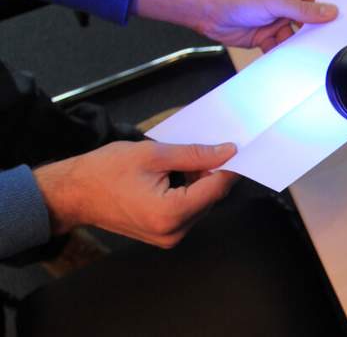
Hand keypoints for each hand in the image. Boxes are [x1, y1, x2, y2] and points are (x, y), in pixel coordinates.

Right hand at [33, 141, 238, 247]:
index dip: (229, 165)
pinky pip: (189, 210)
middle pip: (212, 197)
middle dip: (210, 172)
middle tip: (199, 149)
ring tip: (177, 164)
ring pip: (202, 203)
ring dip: (199, 182)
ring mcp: (169, 237)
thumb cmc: (106, 171)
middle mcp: (174, 231)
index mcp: (171, 213)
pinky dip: (188, 192)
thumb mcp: (153, 154)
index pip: (218, 188)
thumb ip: (195, 154)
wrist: (73, 193)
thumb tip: (227, 152)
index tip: (236, 148)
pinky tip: (173, 177)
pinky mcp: (165, 235)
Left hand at [132, 0, 337, 51]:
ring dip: (298, 46)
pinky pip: (280, 48)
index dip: (328, 13)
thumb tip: (330, 11)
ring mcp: (275, 21)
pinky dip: (283, 54)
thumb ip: (304, 10)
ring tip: (307, 56)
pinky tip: (288, 60)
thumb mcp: (275, 0)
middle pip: (308, 22)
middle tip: (328, 45)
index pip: (317, 1)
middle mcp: (285, 4)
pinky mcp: (265, 37)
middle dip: (314, 33)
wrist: (207, 8)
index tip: (341, 26)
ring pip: (295, 38)